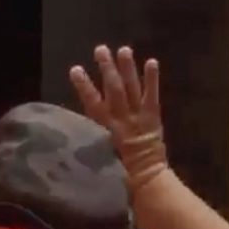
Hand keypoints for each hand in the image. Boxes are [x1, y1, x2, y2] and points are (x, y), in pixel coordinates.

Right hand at [70, 46, 167, 189]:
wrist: (146, 179)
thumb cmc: (119, 170)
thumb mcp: (99, 154)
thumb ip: (91, 136)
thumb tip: (79, 124)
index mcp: (104, 128)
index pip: (91, 103)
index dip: (84, 85)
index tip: (75, 69)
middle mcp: (120, 118)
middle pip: (113, 89)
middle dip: (107, 68)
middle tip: (101, 48)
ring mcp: (138, 116)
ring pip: (131, 88)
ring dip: (127, 68)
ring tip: (124, 49)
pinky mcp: (152, 116)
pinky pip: (152, 94)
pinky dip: (152, 78)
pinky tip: (152, 61)